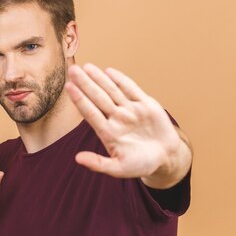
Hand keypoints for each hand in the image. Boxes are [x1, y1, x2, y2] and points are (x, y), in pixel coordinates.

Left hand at [65, 63, 191, 187]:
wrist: (166, 157)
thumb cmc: (141, 164)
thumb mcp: (119, 169)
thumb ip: (98, 164)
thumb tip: (77, 159)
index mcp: (108, 132)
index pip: (90, 113)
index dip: (80, 100)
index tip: (69, 87)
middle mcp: (116, 118)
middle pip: (98, 98)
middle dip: (86, 83)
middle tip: (73, 70)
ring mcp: (130, 110)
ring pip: (112, 91)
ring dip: (99, 78)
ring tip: (86, 67)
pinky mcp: (145, 105)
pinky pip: (131, 89)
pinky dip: (121, 80)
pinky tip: (109, 71)